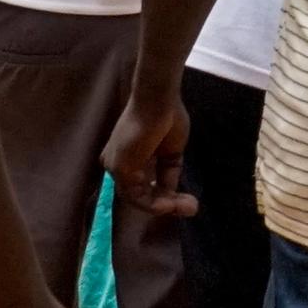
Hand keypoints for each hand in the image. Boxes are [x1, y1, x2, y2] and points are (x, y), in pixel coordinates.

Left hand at [106, 79, 195, 219]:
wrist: (159, 100)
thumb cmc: (167, 117)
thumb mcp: (171, 151)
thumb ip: (168, 173)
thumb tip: (171, 191)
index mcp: (128, 158)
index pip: (144, 185)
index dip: (165, 195)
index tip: (186, 200)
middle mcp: (117, 165)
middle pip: (142, 193)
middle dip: (168, 203)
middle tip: (191, 208)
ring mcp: (115, 168)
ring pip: (139, 198)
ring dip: (164, 206)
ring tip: (187, 207)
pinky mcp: (119, 169)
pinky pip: (136, 195)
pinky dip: (155, 203)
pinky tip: (172, 204)